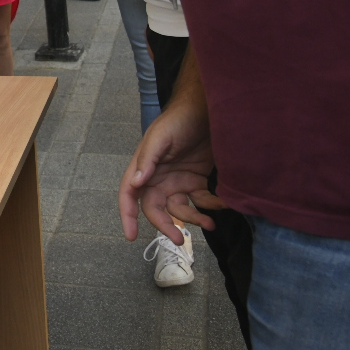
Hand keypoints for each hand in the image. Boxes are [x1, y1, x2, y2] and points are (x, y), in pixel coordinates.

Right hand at [119, 87, 219, 244]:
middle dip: (167, 226)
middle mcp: (159, 179)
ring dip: (193, 219)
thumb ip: (148, 160)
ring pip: (180, 209)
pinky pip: (201, 201)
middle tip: (180, 239)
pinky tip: (222, 204)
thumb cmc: (179, 119)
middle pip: (156, 209)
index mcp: (144, 168)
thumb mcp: (160, 137)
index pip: (130, 195)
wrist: (207, 110)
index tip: (130, 236)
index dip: (127, 215)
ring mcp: (179, 181)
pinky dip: (210, 206)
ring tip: (209, 223)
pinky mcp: (198, 180)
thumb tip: (137, 183)